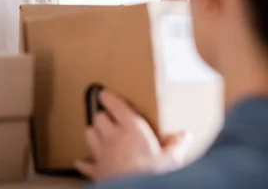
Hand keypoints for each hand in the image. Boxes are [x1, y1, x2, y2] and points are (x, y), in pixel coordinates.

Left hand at [74, 90, 191, 180]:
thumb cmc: (151, 174)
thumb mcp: (170, 160)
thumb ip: (176, 146)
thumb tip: (186, 135)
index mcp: (131, 129)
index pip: (116, 106)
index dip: (108, 98)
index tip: (104, 93)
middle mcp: (113, 137)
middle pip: (99, 118)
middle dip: (103, 116)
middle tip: (108, 117)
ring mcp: (102, 154)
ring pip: (89, 134)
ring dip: (93, 132)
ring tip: (97, 132)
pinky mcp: (97, 171)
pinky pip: (86, 164)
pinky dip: (84, 163)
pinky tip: (81, 162)